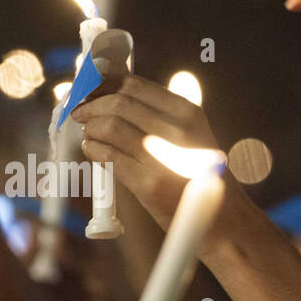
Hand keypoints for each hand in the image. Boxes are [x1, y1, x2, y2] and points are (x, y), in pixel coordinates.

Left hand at [70, 74, 222, 231]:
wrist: (222, 217)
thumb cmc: (198, 173)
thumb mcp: (189, 134)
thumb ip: (157, 114)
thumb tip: (110, 91)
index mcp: (187, 111)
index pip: (134, 84)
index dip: (103, 82)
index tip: (87, 87)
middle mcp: (178, 130)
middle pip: (118, 103)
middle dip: (91, 104)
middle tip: (78, 110)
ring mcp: (164, 157)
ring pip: (110, 127)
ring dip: (91, 127)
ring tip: (87, 131)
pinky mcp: (149, 184)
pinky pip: (109, 158)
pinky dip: (94, 150)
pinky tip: (92, 149)